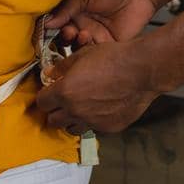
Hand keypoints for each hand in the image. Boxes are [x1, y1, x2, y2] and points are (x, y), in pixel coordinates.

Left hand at [34, 37, 158, 134]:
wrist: (141, 70)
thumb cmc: (114, 58)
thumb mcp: (82, 55)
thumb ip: (62, 68)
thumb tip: (50, 74)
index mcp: (65, 92)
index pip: (42, 103)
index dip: (45, 96)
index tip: (50, 92)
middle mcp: (75, 111)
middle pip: (53, 120)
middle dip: (55, 110)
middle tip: (62, 101)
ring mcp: (92, 122)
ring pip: (71, 128)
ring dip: (71, 119)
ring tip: (79, 107)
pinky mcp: (108, 128)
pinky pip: (93, 128)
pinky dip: (91, 121)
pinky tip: (99, 108)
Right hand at [43, 0, 158, 46]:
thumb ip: (67, 9)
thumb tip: (47, 22)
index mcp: (75, 12)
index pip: (57, 24)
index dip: (50, 30)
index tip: (44, 32)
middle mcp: (83, 26)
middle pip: (65, 40)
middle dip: (63, 38)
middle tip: (69, 31)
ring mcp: (95, 37)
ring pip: (78, 49)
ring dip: (76, 44)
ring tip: (81, 34)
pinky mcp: (109, 46)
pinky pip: (94, 55)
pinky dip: (88, 52)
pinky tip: (89, 40)